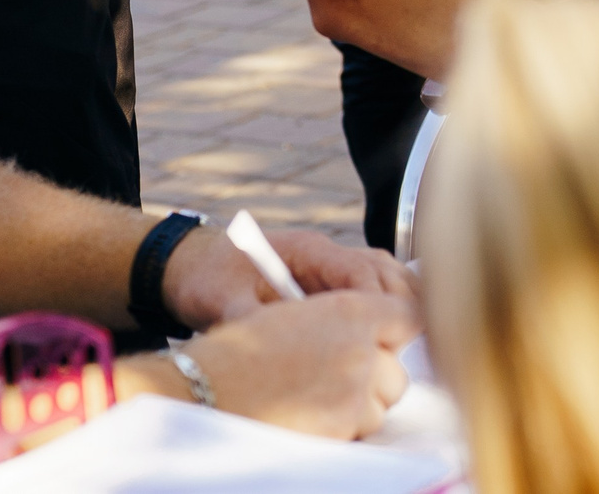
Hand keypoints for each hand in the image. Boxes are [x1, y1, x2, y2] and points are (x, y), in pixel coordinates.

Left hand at [163, 223, 417, 328]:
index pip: (359, 270)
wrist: (192, 264)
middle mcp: (325, 252)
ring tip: (406, 341)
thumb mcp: (220, 301)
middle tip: (403, 343)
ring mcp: (330, 263)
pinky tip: (389, 334)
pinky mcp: (328, 279)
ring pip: (385, 273)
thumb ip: (250, 320)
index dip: (378, 302)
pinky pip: (371, 284)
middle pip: (383, 269)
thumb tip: (274, 348)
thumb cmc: (206, 279)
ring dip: (399, 302)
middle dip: (399, 303)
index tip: (383, 334)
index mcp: (306, 250)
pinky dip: (386, 303)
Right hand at [165, 291, 414, 438]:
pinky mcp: (341, 432)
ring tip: (314, 403)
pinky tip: (307, 421)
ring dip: (357, 410)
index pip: (409, 317)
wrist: (201, 391)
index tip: (387, 345)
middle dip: (376, 381)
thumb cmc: (238, 351)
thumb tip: (373, 340)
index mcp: (351, 311)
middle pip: (398, 373)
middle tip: (338, 381)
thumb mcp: (295, 314)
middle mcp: (361, 351)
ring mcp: (354, 395)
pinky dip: (341, 432)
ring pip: (380, 409)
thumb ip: (342, 323)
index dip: (397, 335)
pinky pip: (358, 434)